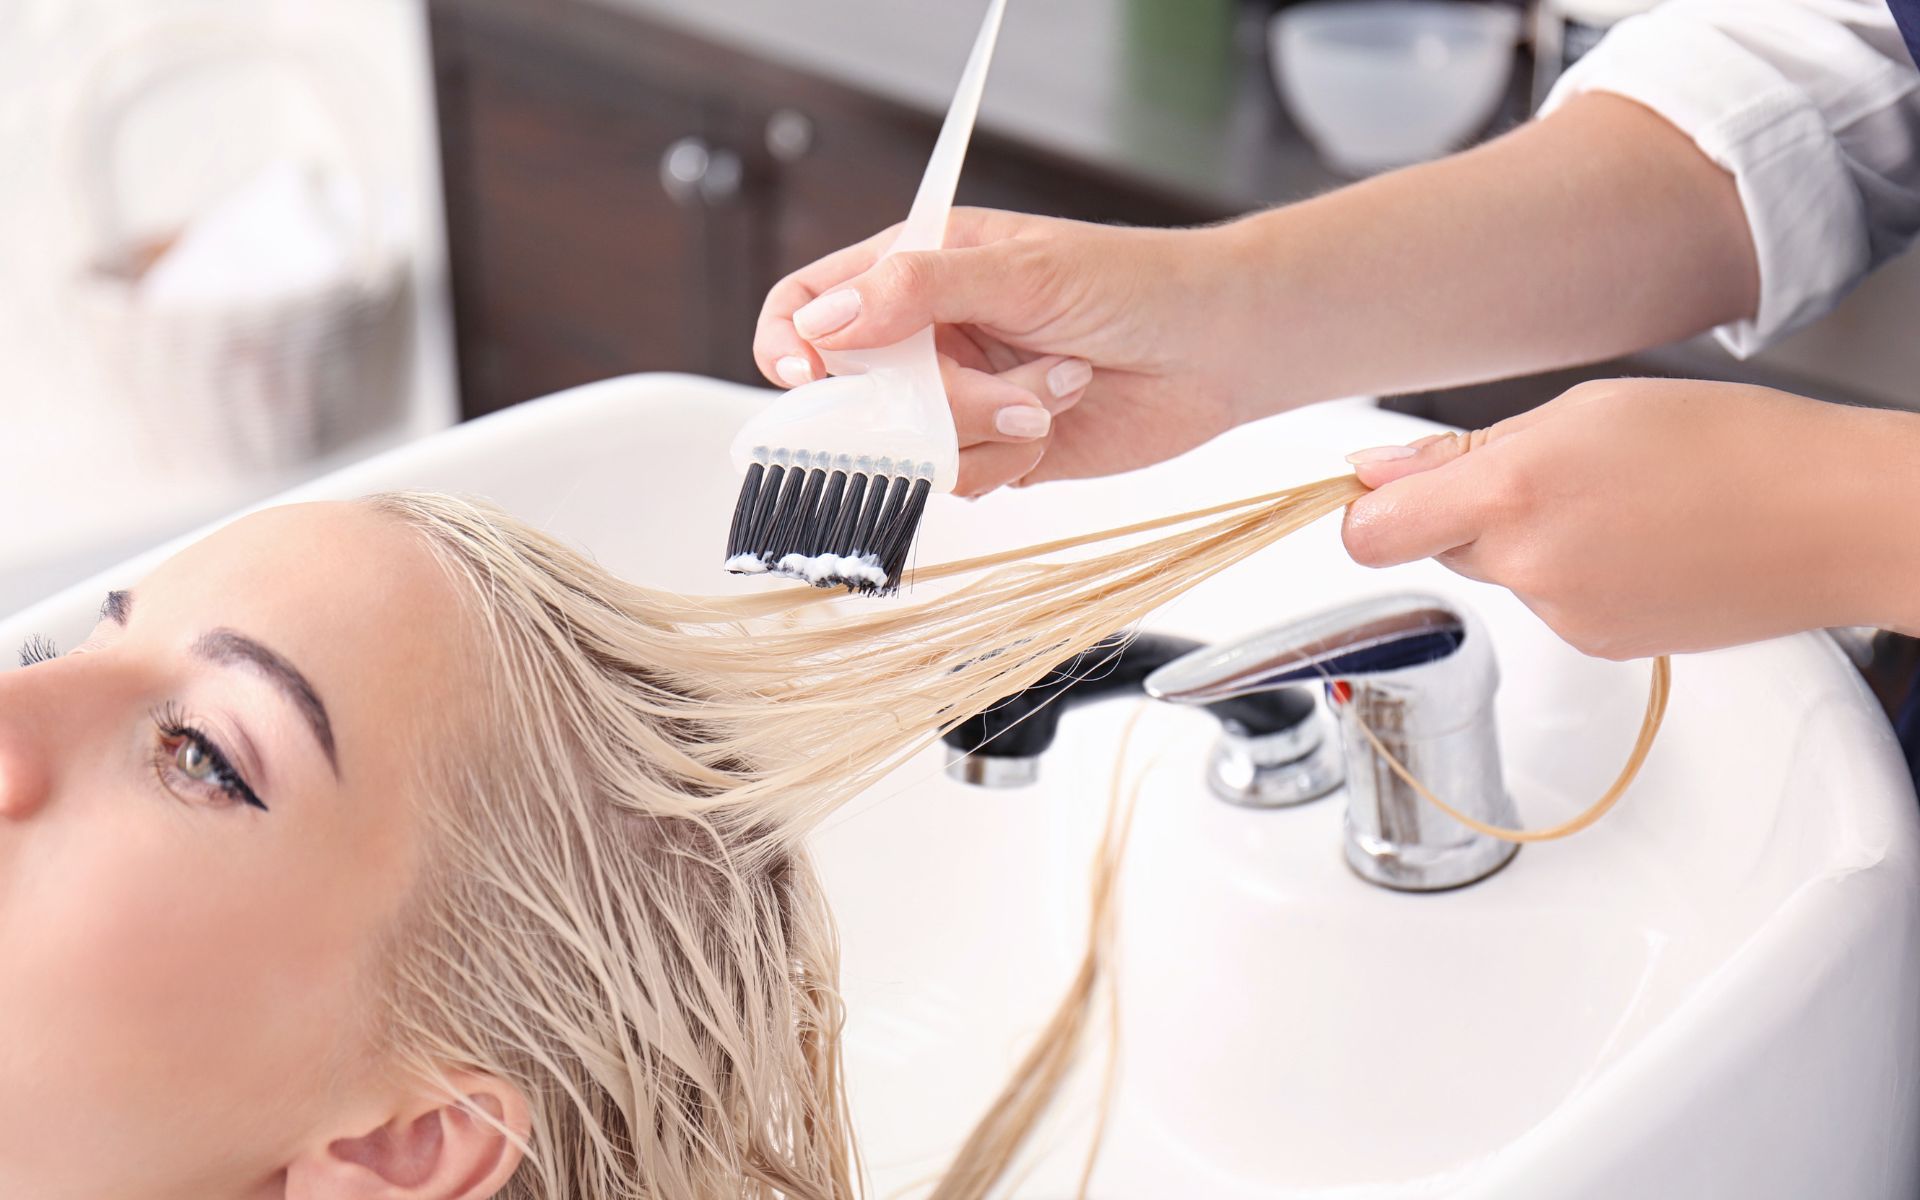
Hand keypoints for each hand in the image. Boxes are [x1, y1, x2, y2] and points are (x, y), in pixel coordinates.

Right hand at [754, 208, 1250, 495]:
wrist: (1219, 349)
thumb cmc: (1135, 283)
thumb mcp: (1025, 270)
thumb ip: (919, 289)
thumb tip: (826, 319)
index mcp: (918, 267)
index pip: (812, 302)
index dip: (792, 340)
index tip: (803, 376)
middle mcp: (927, 336)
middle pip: (857, 393)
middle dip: (930, 402)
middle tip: (1000, 388)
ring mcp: (955, 397)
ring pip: (909, 448)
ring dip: (984, 429)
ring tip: (1054, 389)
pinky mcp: (991, 449)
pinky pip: (957, 480)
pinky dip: (1005, 461)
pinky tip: (1053, 423)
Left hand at [1341, 379, 1919, 658]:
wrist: (1834, 519)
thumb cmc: (1729, 444)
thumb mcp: (1587, 409)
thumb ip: (1467, 449)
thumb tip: (1378, 471)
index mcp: (1514, 490)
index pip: (1371, 531)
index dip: (1365, 510)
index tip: (1379, 491)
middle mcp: (1530, 564)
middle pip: (1438, 545)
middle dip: (1466, 511)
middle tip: (1546, 471)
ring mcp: (1565, 615)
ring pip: (1501, 572)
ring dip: (1528, 541)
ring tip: (1615, 503)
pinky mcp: (1600, 645)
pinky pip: (1551, 603)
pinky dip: (1575, 574)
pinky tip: (1639, 542)